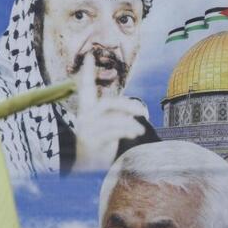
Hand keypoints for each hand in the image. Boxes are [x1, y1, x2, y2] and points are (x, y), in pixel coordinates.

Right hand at [72, 53, 144, 170]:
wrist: (85, 172)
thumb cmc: (99, 148)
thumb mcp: (108, 129)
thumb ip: (116, 116)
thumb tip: (135, 109)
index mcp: (87, 112)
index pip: (84, 89)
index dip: (86, 73)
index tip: (88, 55)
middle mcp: (84, 119)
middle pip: (107, 104)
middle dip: (127, 105)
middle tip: (143, 111)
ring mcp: (86, 130)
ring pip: (111, 117)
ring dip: (129, 121)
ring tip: (140, 130)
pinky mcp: (91, 142)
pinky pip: (112, 131)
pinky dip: (126, 130)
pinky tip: (134, 133)